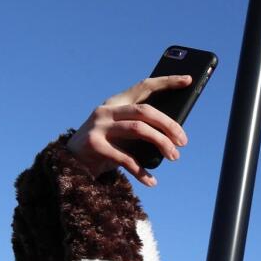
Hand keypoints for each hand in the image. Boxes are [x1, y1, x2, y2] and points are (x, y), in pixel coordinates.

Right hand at [65, 76, 192, 186]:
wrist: (72, 163)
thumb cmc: (107, 146)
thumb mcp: (125, 132)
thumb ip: (142, 127)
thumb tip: (176, 134)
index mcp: (117, 102)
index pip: (144, 87)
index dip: (166, 82)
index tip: (188, 79)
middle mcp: (107, 110)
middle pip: (145, 110)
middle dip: (169, 125)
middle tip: (183, 141)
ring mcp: (99, 126)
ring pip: (138, 129)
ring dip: (161, 143)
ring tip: (174, 156)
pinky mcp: (94, 145)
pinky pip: (125, 158)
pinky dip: (141, 171)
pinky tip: (152, 181)